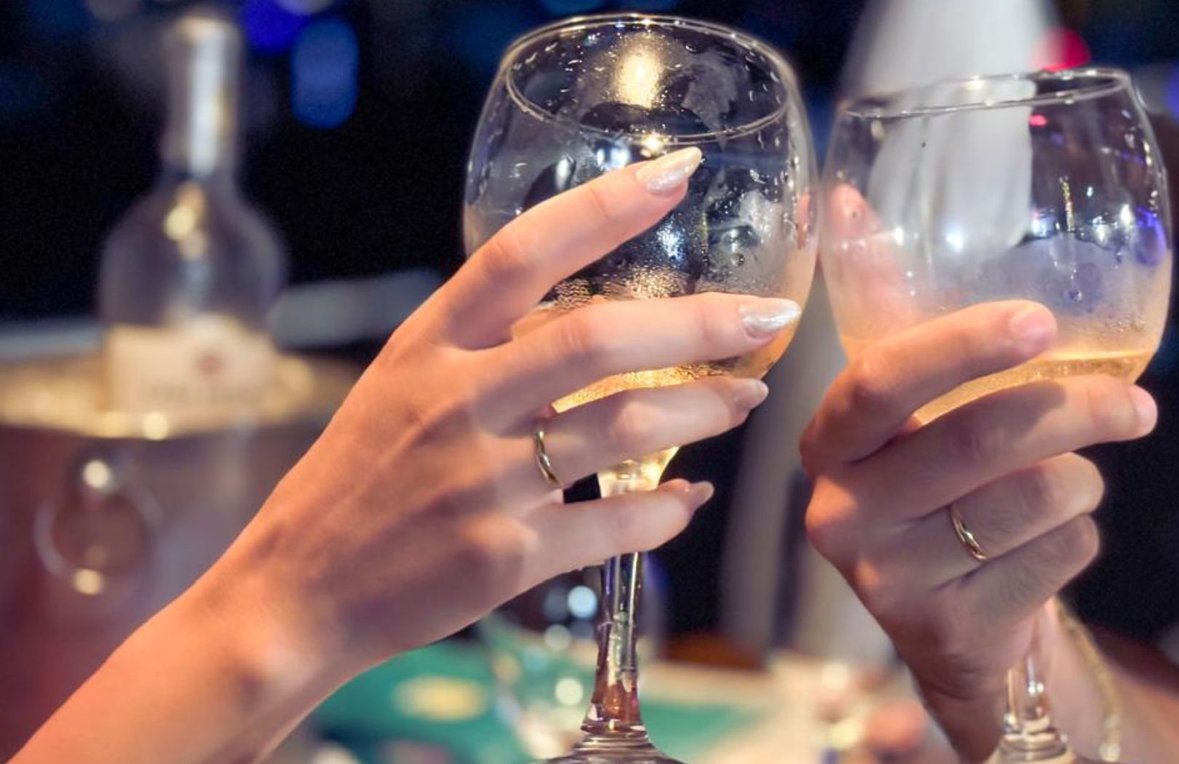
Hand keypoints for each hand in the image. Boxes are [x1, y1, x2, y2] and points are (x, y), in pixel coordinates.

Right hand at [200, 147, 799, 678]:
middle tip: (767, 317)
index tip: (676, 174)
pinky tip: (691, 499)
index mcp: (428, 345)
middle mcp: (455, 403)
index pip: (521, 253)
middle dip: (700, 323)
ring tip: (746, 400)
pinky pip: (613, 525)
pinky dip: (668, 512)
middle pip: (596, 339)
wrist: (297, 592)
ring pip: (623, 429)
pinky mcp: (502, 558)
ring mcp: (480, 482)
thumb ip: (488, 344)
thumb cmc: (361, 477)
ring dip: (703, 410)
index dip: (604, 208)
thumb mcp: (402, 382)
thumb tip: (596, 314)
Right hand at [801, 301, 1156, 760]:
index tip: (1041, 322)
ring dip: (1083, 480)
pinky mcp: (949, 628)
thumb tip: (988, 285)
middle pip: (979, 437)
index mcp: (830, 444)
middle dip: (1077, 409)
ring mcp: (890, 578)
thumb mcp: (917, 438)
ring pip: (1033, 496)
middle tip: (1134, 405)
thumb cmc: (947, 503)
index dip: (962, 344)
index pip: (882, 380)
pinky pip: (1056, 553)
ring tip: (1075, 485)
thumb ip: (942, 373)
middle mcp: (843, 512)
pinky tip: (1051, 543)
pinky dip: (1079, 534)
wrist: (954, 633)